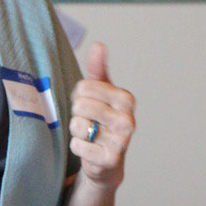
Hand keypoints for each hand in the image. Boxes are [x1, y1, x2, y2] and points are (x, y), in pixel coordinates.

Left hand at [68, 42, 135, 188]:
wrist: (107, 160)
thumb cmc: (102, 120)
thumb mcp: (101, 93)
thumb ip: (98, 69)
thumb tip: (99, 45)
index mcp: (126, 99)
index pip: (84, 87)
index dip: (79, 96)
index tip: (89, 103)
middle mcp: (128, 119)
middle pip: (80, 105)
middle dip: (78, 114)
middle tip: (89, 121)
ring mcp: (121, 141)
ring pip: (78, 126)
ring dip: (77, 132)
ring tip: (90, 135)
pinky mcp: (110, 159)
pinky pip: (78, 145)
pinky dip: (78, 148)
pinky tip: (90, 149)